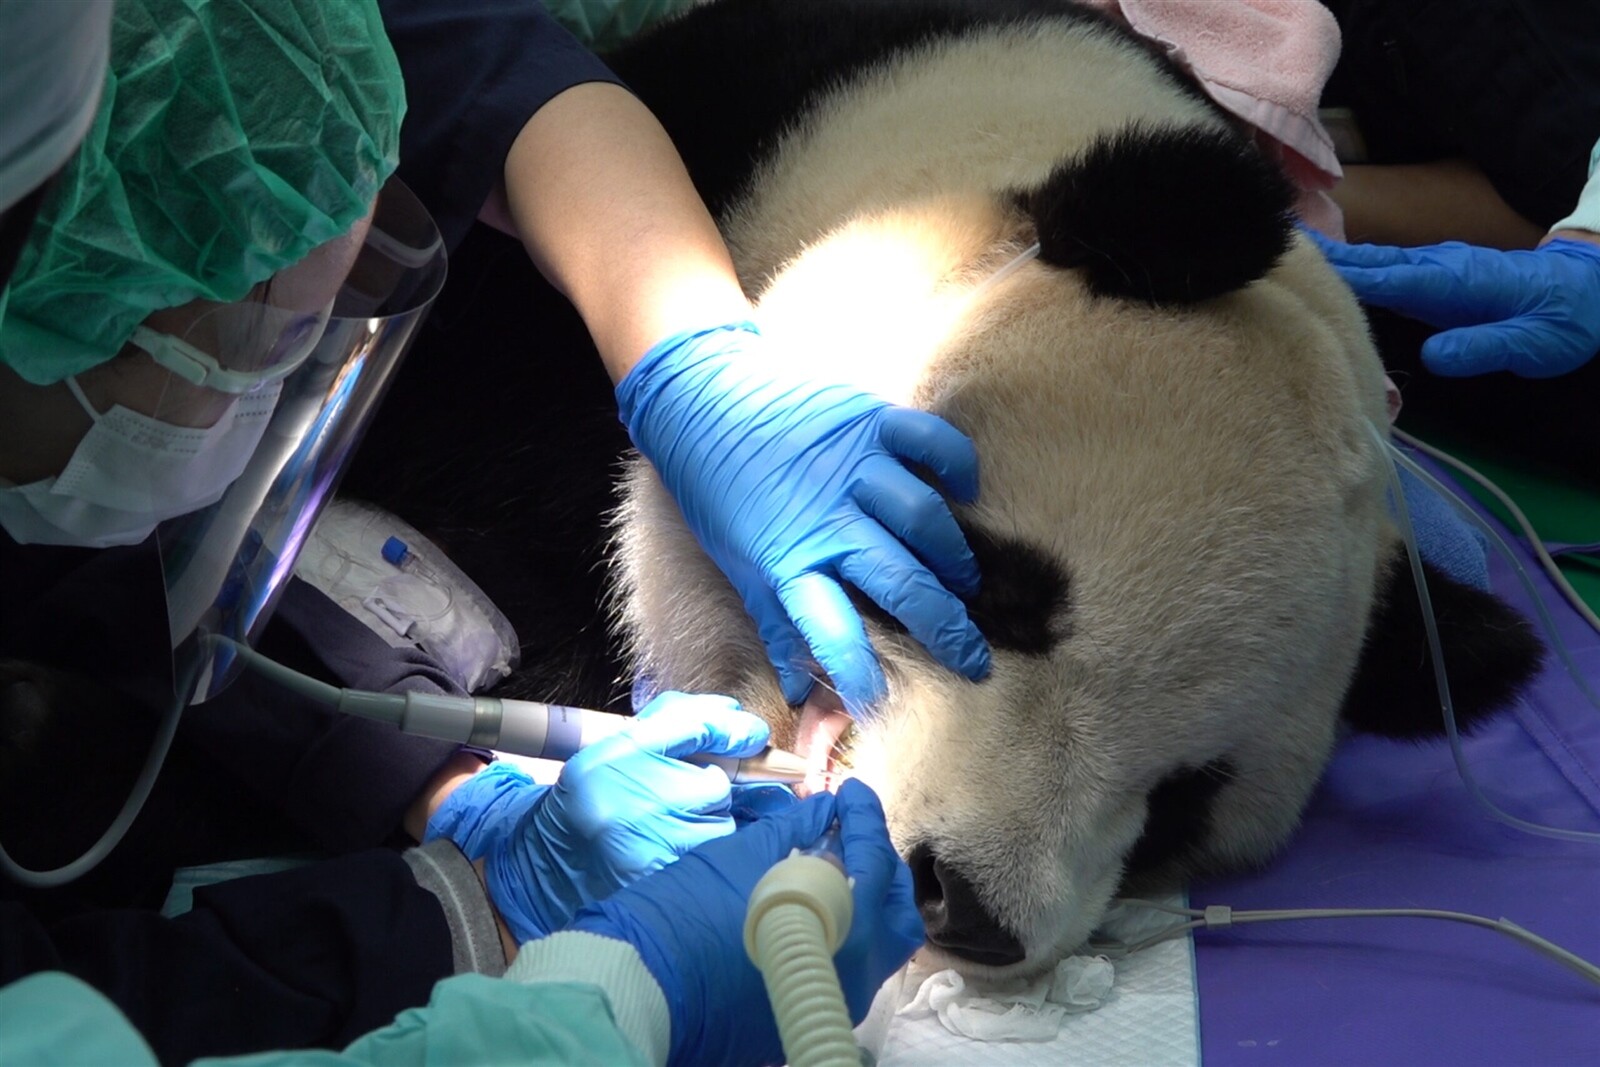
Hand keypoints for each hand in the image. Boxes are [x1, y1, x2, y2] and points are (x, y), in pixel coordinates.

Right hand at [426, 691, 768, 942]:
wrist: (551, 860)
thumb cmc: (595, 796)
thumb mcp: (619, 748)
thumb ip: (674, 723)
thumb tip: (736, 718)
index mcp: (620, 752)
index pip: (693, 725)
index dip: (731, 727)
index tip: (752, 734)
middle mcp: (635, 791)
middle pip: (716, 782)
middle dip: (714, 789)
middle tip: (687, 797)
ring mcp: (652, 836)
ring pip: (721, 822)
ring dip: (712, 823)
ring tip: (673, 828)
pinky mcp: (665, 873)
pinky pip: (715, 855)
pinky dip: (709, 852)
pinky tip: (680, 850)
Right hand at [568, 778, 923, 1066]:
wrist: (638, 983)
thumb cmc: (688, 913)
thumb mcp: (744, 857)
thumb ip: (795, 831)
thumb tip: (827, 811)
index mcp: (847, 930)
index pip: (874, 861)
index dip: (865, 817)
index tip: (851, 790)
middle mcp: (854, 975)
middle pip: (894, 915)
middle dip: (879, 867)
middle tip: (852, 832)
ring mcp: (833, 1002)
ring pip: (876, 947)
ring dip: (863, 902)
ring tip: (833, 866)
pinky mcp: (803, 1015)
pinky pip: (845, 968)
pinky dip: (842, 931)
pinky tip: (813, 904)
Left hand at [616, 321, 989, 715]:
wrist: (701, 398)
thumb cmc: (720, 490)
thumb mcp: (740, 563)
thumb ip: (778, 624)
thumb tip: (798, 690)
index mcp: (789, 561)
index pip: (832, 632)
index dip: (859, 673)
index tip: (882, 702)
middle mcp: (828, 520)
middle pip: (901, 583)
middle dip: (945, 628)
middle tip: (973, 659)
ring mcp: (854, 466)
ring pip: (924, 519)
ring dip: (954, 557)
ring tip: (964, 581)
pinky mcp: (869, 419)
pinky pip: (930, 443)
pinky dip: (956, 465)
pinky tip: (964, 490)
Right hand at [1306, 230, 1599, 377]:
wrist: (1595, 288)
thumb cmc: (1567, 319)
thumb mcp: (1535, 343)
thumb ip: (1484, 346)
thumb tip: (1431, 357)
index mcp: (1454, 280)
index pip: (1386, 276)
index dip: (1339, 274)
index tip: (1292, 269)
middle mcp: (1437, 266)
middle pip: (1369, 261)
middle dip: (1319, 259)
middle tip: (1264, 255)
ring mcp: (1435, 269)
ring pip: (1372, 262)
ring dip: (1328, 262)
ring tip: (1278, 263)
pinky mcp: (1434, 280)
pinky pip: (1383, 273)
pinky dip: (1349, 271)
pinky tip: (1323, 277)